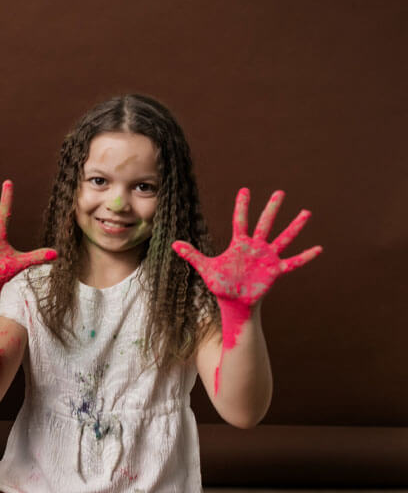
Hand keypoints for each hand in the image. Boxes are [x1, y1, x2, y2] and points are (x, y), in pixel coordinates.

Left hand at [173, 188, 319, 348]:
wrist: (234, 303)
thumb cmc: (221, 284)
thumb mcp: (205, 268)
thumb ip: (192, 254)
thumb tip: (172, 244)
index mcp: (239, 244)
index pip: (241, 220)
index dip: (242, 205)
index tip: (245, 189)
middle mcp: (256, 247)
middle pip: (265, 223)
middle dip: (271, 208)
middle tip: (280, 191)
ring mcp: (267, 258)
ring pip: (283, 238)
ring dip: (294, 226)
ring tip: (306, 212)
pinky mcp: (275, 270)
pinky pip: (293, 262)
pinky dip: (305, 257)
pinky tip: (319, 249)